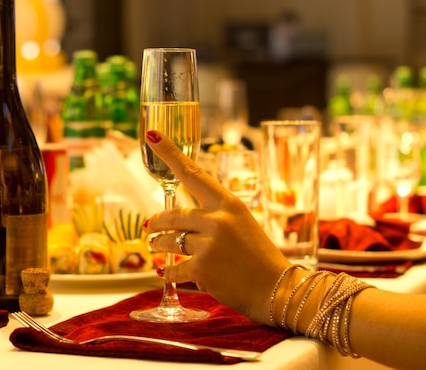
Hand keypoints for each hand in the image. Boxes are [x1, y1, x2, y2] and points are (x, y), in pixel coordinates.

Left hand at [144, 130, 290, 323]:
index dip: (169, 153)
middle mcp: (217, 219)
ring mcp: (208, 244)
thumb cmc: (259, 255)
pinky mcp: (202, 269)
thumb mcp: (242, 223)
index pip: (193, 173)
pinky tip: (166, 273)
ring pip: (169, 241)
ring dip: (159, 245)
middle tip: (148, 226)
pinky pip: (174, 268)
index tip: (152, 136)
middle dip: (156, 222)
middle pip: (172, 214)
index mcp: (228, 202)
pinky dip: (168, 272)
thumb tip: (182, 218)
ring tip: (156, 247)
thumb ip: (214, 215)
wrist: (278, 288)